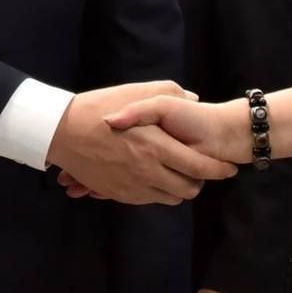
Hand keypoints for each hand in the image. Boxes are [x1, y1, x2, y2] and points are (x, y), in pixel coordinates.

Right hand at [47, 83, 235, 205]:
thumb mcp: (137, 91)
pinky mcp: (118, 194)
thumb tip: (193, 98)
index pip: (199, 167)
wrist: (62, 131)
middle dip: (200, 182)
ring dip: (179, 189)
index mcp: (156, 146)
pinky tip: (156, 178)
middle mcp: (148, 171)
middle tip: (202, 171)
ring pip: (170, 198)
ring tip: (179, 174)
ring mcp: (132, 186)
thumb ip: (170, 93)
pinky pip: (148, 201)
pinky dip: (158, 193)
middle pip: (188, 189)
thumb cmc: (100, 108)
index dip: (218, 170)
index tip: (229, 168)